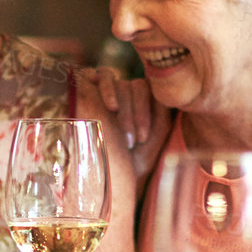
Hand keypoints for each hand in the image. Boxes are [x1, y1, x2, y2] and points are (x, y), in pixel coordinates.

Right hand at [83, 66, 172, 181]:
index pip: (151, 89)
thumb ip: (164, 111)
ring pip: (123, 84)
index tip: (143, 138)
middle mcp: (126, 93)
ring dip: (126, 110)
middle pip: (137, 86)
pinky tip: (112, 108)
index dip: (147, 111)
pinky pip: (104, 75)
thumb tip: (164, 89)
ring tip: (122, 135)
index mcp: (143, 101)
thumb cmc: (132, 160)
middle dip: (138, 115)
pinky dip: (110, 89)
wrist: (107, 177)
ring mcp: (107, 89)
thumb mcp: (157, 135)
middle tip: (133, 141)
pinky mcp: (87, 87)